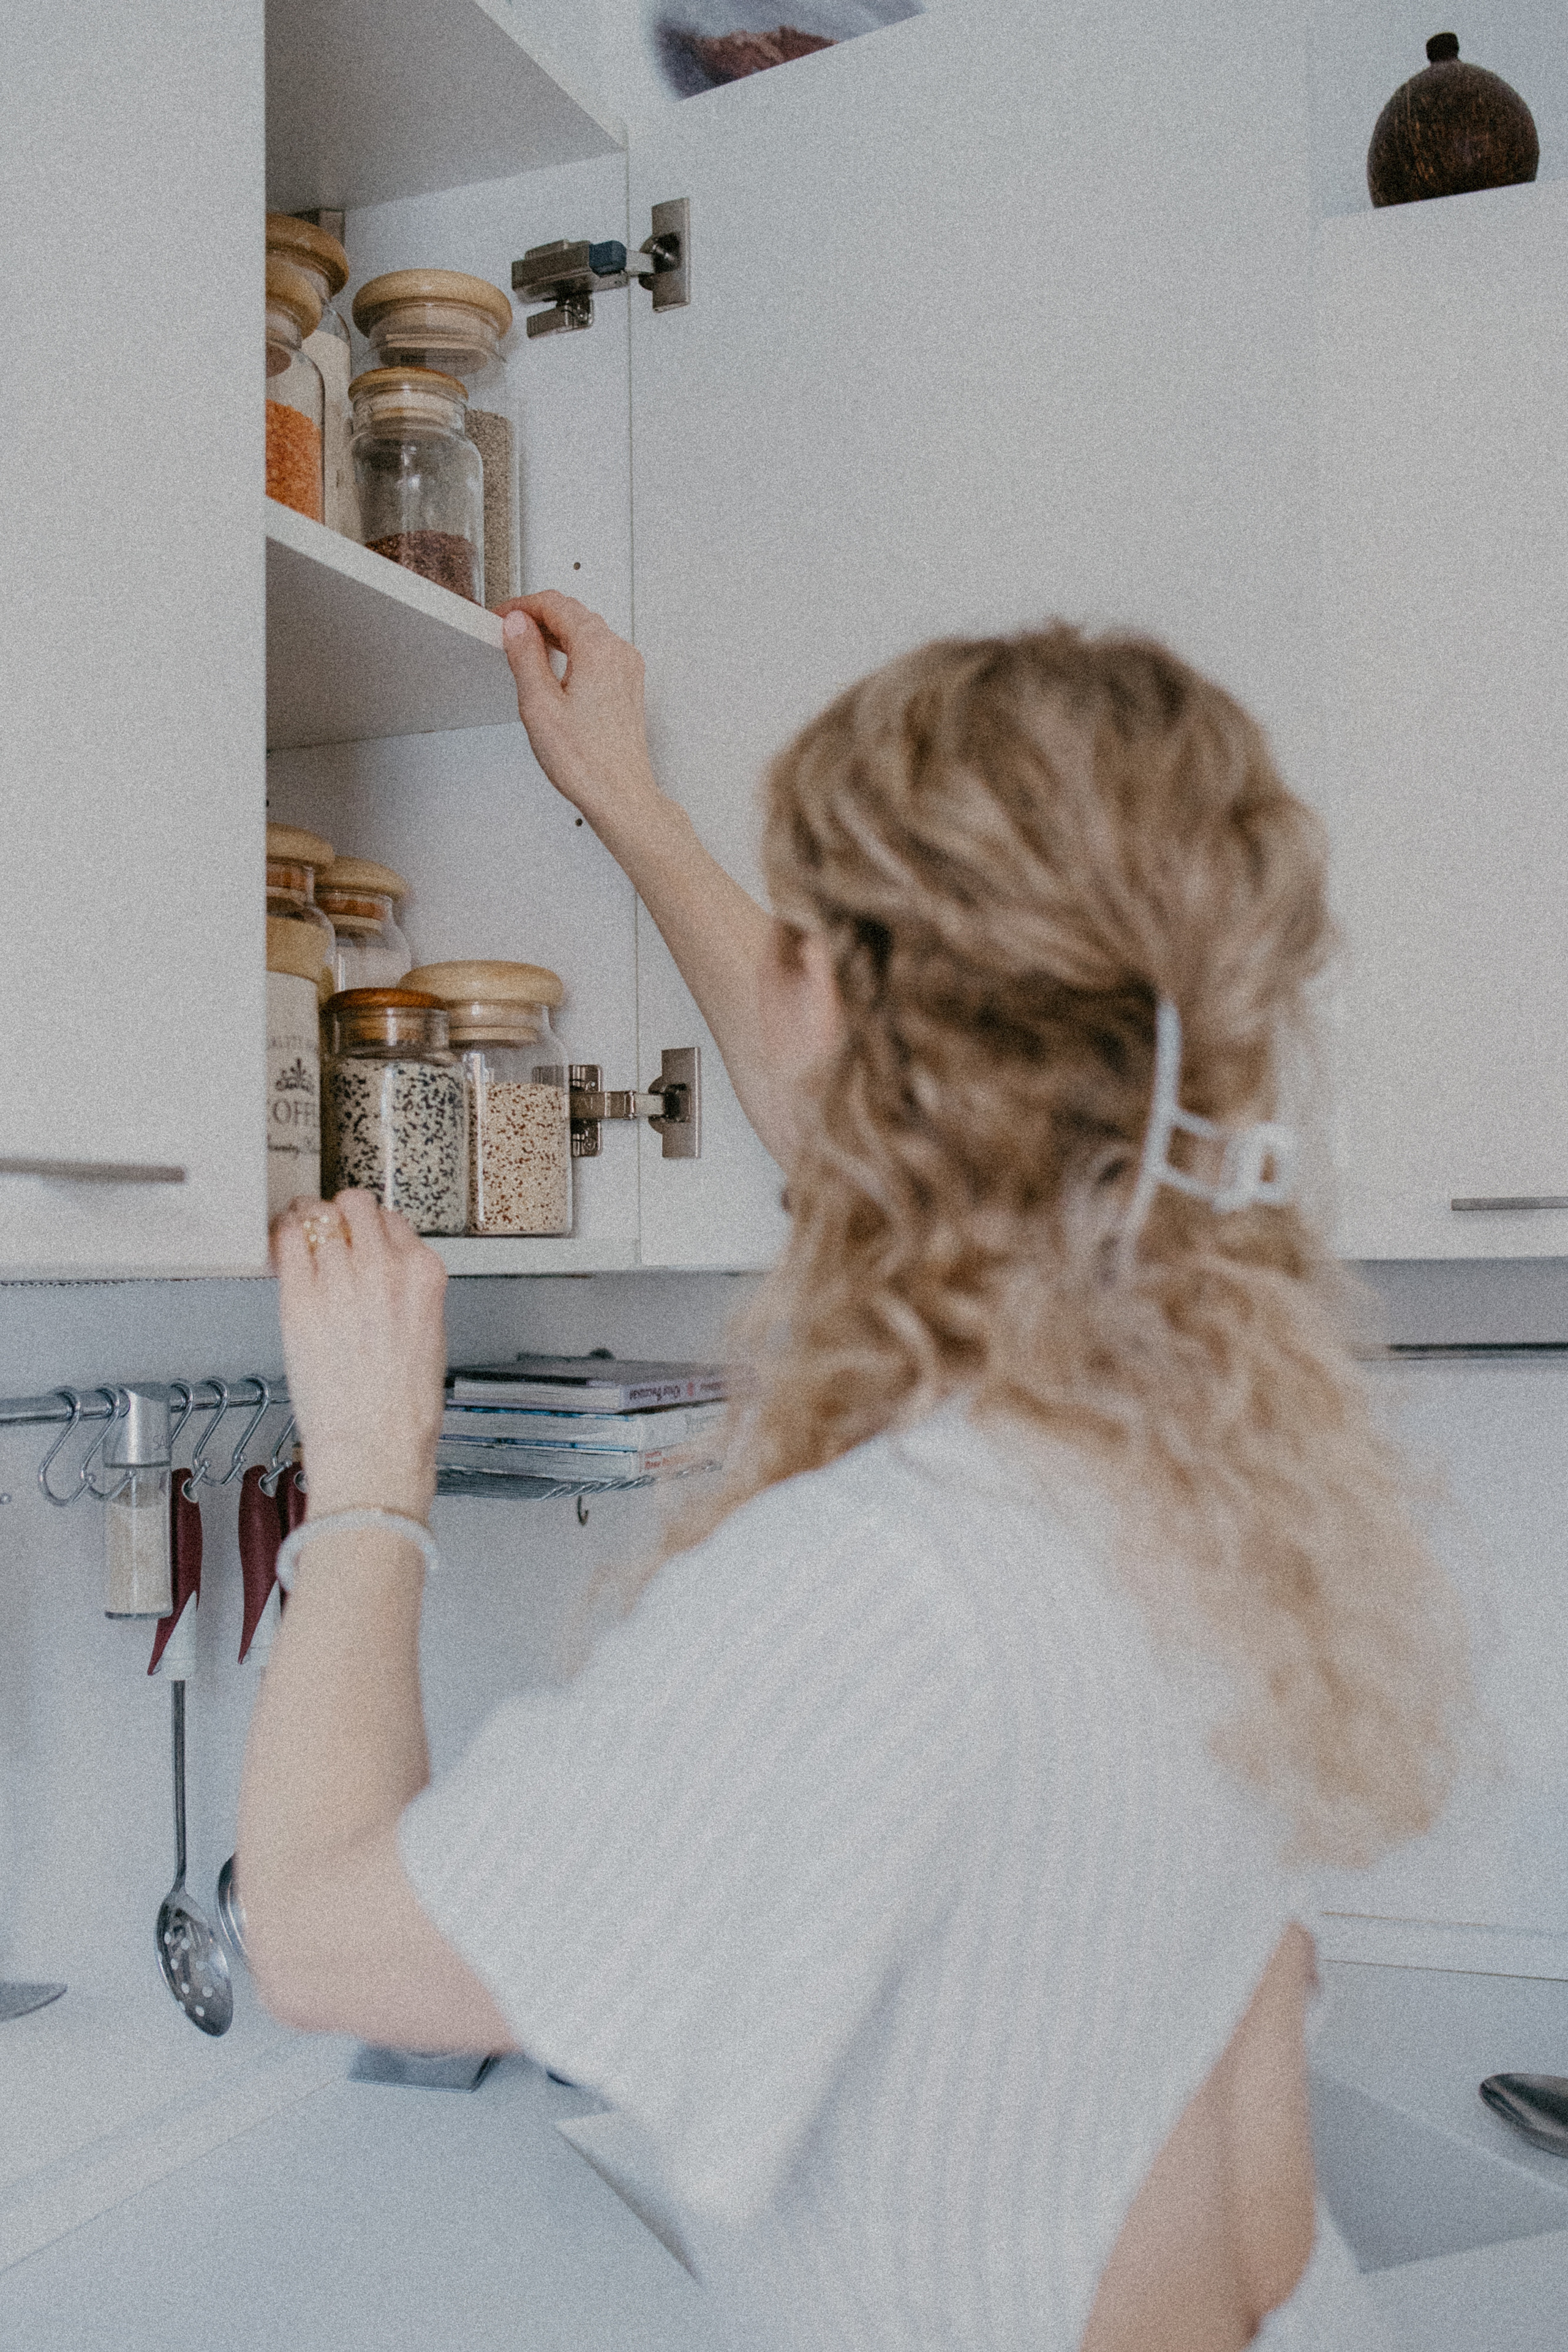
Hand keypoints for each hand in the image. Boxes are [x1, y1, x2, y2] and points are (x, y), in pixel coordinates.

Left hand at [271, 1193, 446, 1523]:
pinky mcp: (300, 1298)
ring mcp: (340, 1280)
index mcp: (423, 1277)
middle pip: (357, 1204)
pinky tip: (282, 1244)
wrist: (376, 1444)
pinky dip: (282, 1234)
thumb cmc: (402, 1407)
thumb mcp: (428, 1336)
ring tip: (300, 1231)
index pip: (396, 1221)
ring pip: (319, 1215)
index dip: (374, 1228)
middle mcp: (384, 1269)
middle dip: (341, 1213)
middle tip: (328, 1226)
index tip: (361, 1237)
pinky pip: (287, 1240)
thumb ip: (408, 1294)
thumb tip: (385, 1276)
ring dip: (307, 1219)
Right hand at [498, 591, 664, 840]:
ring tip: (526, 647)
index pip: (555, 604)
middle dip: (538, 614)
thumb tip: (517, 625)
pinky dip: (573, 649)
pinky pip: (598, 652)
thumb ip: (525, 656)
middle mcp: (618, 653)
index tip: (502, 616)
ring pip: (587, 631)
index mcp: (598, 649)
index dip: (522, 605)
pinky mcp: (627, 686)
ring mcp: (627, 669)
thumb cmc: (586, 762)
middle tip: (509, 629)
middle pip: (574, 613)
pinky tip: (555, 666)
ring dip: (555, 631)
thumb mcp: (539, 704)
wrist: (619, 795)